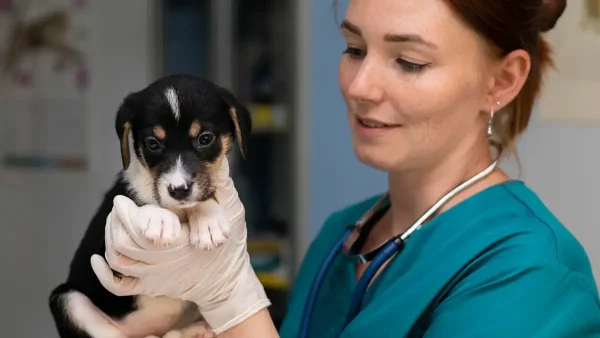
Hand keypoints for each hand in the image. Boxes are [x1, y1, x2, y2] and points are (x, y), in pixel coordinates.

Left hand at [90, 157, 270, 333]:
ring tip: (114, 223)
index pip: (140, 230)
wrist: (227, 283)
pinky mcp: (150, 288)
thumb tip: (221, 162)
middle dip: (115, 221)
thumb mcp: (233, 215)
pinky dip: (104, 274)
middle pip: (123, 244)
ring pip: (118, 260)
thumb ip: (224, 188)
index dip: (125, 214)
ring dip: (110, 239)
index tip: (121, 199)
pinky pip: (119, 286)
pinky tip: (98, 259)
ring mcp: (154, 277)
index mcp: (177, 243)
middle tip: (118, 206)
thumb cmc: (229, 249)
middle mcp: (162, 262)